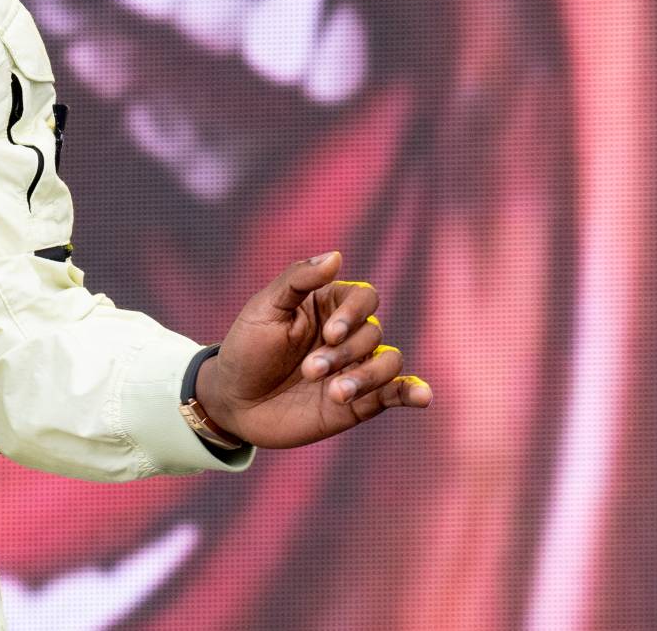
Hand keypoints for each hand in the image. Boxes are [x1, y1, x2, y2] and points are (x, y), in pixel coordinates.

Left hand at [194, 251, 432, 449]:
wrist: (233, 401)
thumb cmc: (246, 348)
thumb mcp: (265, 308)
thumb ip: (299, 279)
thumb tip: (337, 255)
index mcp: (328, 305)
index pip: (365, 298)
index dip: (354, 314)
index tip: (329, 333)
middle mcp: (347, 335)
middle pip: (372, 333)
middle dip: (343, 353)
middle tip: (308, 370)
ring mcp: (355, 368)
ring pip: (389, 362)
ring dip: (367, 376)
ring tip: (335, 394)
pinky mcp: (361, 402)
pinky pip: (397, 393)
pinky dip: (414, 392)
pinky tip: (423, 396)